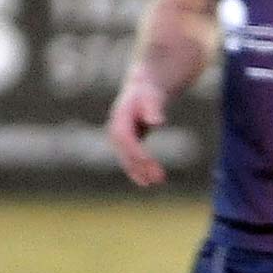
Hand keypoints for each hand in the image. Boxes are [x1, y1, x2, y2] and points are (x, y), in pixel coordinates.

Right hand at [106, 72, 168, 187]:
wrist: (142, 89)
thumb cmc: (148, 93)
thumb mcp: (152, 97)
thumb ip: (154, 109)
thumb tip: (157, 121)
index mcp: (120, 120)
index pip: (126, 139)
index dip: (136, 152)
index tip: (149, 163)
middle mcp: (115, 131)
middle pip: (126, 153)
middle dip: (140, 167)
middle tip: (157, 179)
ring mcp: (118, 140)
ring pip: (127, 160)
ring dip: (140, 173)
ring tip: (155, 183)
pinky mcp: (126, 145)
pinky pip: (130, 161)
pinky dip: (139, 171)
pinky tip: (150, 180)